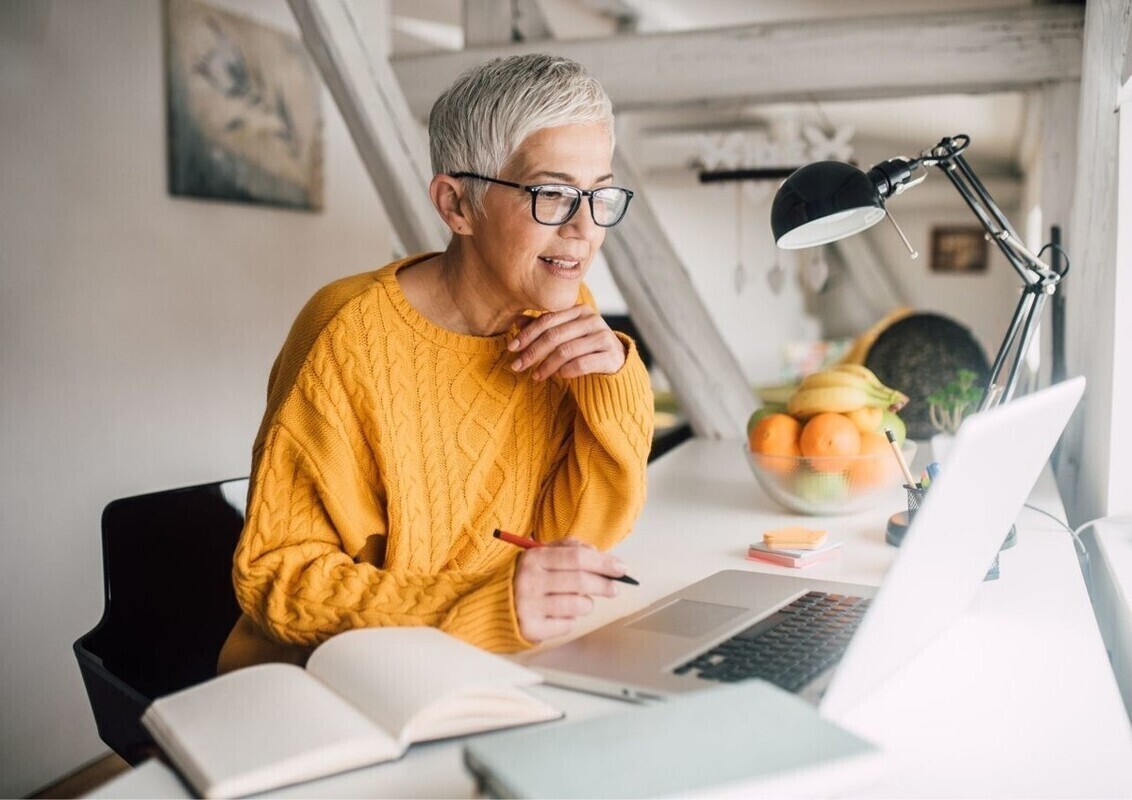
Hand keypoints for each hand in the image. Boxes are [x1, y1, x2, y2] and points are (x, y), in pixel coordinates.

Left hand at [508, 305, 625, 381]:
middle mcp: (593, 320)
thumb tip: (517, 321)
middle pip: (555, 335)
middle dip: (532, 352)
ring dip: (546, 365)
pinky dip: (566, 371)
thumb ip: (545, 328)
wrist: (617, 364)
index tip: (511, 348)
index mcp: (580, 310)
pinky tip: (558, 377)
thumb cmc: (585, 348)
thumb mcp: (565, 336)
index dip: (527, 334)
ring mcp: (604, 337)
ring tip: (536, 376)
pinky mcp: (611, 356)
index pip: (548, 320)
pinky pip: (582, 364)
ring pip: (566, 350)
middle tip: (517, 366)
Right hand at [512, 538, 627, 642]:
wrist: (494, 604)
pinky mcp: (532, 628)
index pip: (577, 557)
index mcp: (534, 558)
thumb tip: (599, 554)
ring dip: (587, 603)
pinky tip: (560, 613)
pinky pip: (567, 625)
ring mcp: (530, 606)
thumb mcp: (541, 554)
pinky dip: (570, 619)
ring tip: (580, 601)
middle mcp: (530, 581)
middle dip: (604, 584)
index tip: (621, 568)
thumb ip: (569, 548)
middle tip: (615, 588)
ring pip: (578, 605)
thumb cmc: (526, 577)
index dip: (604, 562)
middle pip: (581, 581)